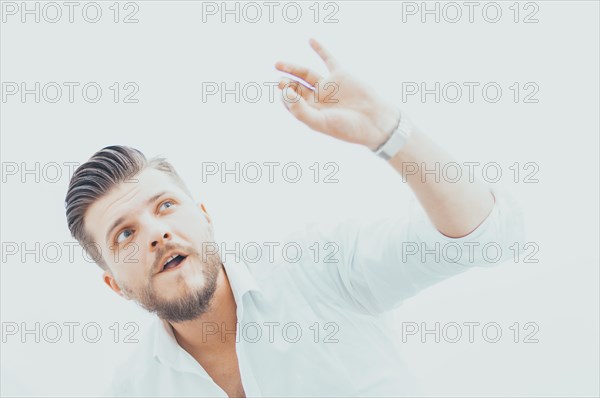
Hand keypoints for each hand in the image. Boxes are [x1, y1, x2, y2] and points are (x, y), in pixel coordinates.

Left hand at [275, 38, 399, 150]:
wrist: (375, 121)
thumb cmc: (348, 127)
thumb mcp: (321, 122)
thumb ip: (301, 110)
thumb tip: (285, 92)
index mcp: (312, 113)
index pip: (292, 103)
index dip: (285, 97)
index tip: (285, 93)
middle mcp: (318, 99)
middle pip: (296, 88)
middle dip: (286, 84)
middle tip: (280, 81)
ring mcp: (329, 86)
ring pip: (306, 74)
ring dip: (292, 68)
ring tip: (277, 65)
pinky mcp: (340, 75)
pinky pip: (328, 60)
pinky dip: (320, 50)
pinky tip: (310, 40)